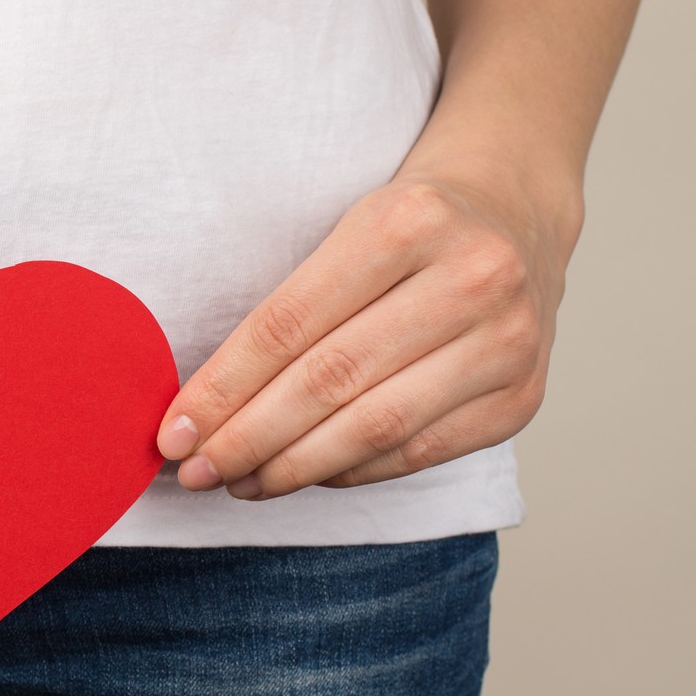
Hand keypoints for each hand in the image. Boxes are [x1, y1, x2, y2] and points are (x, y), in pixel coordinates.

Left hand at [155, 175, 576, 498]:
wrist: (516, 215)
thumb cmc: (408, 229)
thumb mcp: (346, 230)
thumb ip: (285, 313)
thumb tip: (200, 409)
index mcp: (406, 222)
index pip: (288, 324)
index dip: (223, 388)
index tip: (174, 433)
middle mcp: (471, 278)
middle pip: (329, 382)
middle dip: (248, 437)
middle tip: (197, 470)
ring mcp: (507, 342)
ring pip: (373, 428)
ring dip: (291, 467)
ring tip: (241, 481)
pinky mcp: (522, 398)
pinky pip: (416, 453)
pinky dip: (348, 471)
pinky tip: (304, 474)